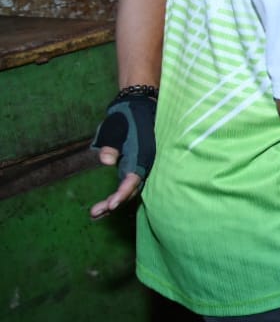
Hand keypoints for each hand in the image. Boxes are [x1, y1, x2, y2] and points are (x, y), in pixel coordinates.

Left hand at [90, 90, 156, 218]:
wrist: (137, 106)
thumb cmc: (126, 116)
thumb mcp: (115, 126)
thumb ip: (112, 144)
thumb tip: (106, 160)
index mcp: (141, 156)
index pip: (133, 179)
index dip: (122, 193)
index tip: (111, 205)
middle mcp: (143, 164)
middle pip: (131, 190)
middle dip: (113, 203)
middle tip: (94, 214)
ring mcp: (138, 166)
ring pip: (129, 189)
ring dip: (114, 202)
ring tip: (95, 214)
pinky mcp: (133, 166)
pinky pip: (127, 184)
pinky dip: (117, 194)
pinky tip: (106, 204)